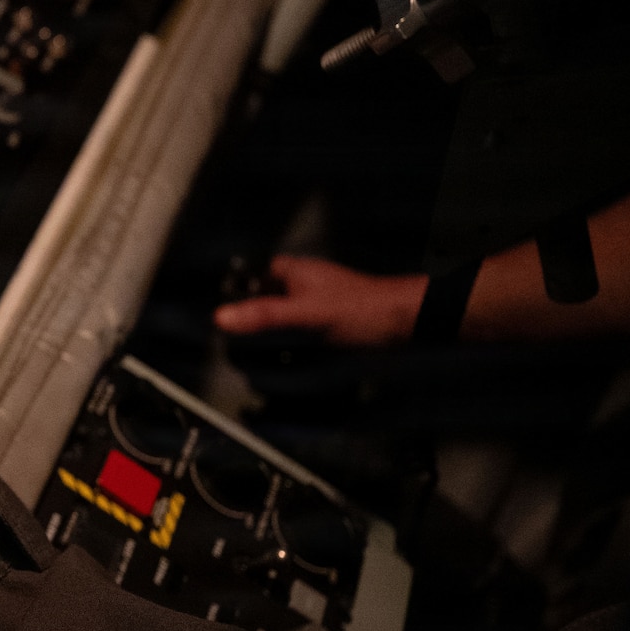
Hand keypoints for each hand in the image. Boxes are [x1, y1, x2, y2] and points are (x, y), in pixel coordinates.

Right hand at [211, 255, 424, 346]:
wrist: (408, 322)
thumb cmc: (362, 309)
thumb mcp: (306, 314)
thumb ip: (265, 316)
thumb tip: (221, 317)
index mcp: (296, 272)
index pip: (255, 273)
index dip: (238, 288)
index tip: (221, 309)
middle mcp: (306, 283)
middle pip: (267, 295)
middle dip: (253, 315)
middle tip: (238, 338)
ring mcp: (319, 302)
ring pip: (284, 314)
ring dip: (273, 332)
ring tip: (257, 353)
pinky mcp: (332, 321)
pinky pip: (302, 330)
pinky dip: (293, 343)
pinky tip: (289, 358)